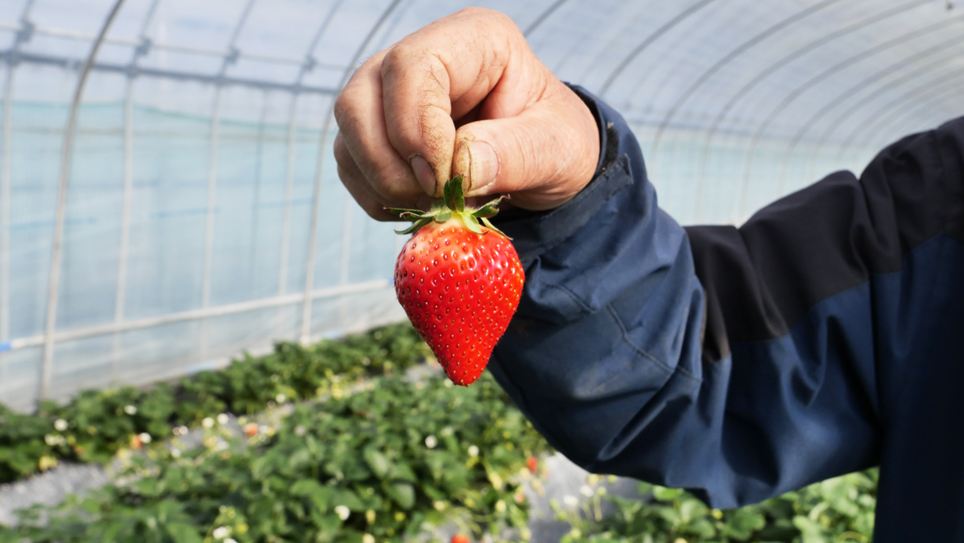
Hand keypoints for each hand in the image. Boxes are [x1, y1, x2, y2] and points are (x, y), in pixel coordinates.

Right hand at [333, 7, 599, 219]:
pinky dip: (378, 196)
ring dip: (383, 183)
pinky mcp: (376, 131)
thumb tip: (460, 168)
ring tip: (435, 205)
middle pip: (360, 98)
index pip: (413, 65)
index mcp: (474, 41)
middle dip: (390, 163)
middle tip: (434, 198)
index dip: (415, 127)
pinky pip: (350, 164)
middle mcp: (421, 58)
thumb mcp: (557, 149)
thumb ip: (517, 155)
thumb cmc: (555, 142)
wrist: (544, 163)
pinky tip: (420, 206)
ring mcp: (390, 94)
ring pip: (348, 132)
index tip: (442, 179)